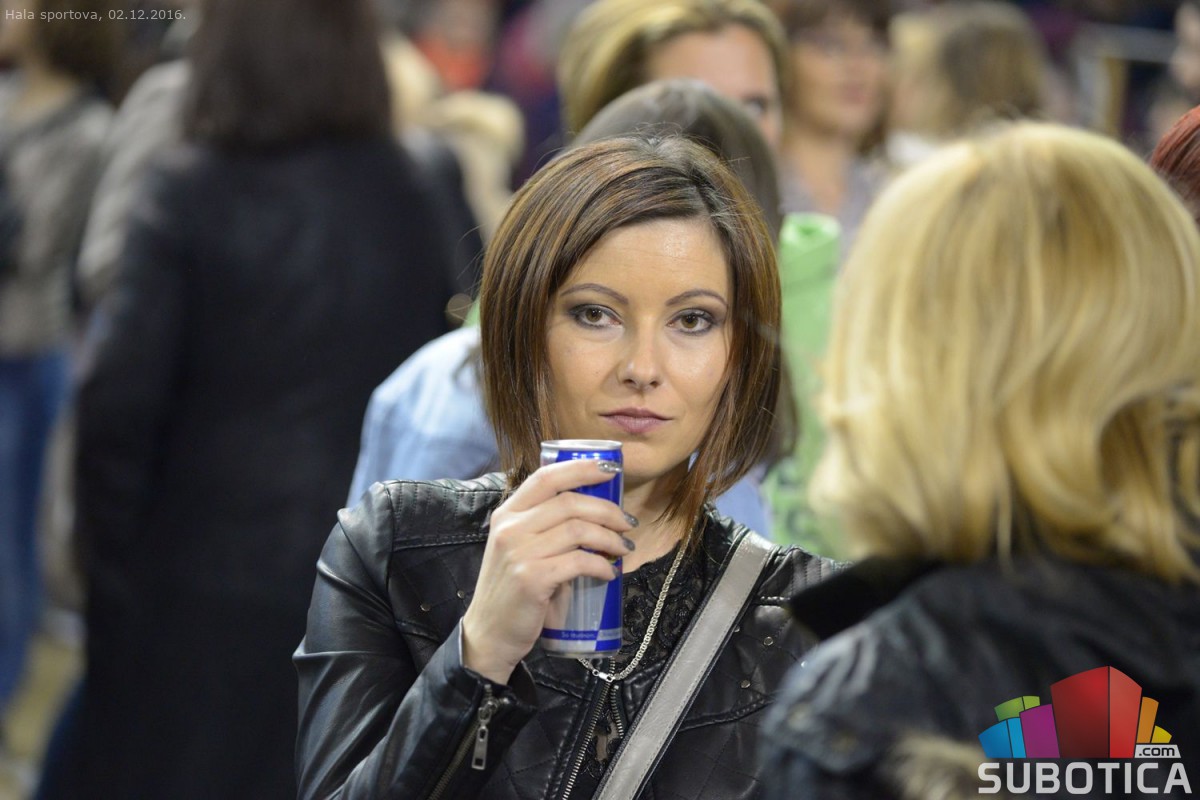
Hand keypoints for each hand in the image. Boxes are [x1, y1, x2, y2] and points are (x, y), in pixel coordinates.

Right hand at [461, 459, 634, 683]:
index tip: (611, 470)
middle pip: (569, 502)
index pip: (546, 477)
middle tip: (628, 522)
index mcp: (507, 513)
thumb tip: (597, 512)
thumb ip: (545, 526)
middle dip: (607, 509)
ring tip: (623, 548)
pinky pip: (579, 561)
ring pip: (578, 530)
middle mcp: (510, 527)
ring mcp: (519, 552)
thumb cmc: (513, 590)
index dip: (581, 468)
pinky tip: (609, 573)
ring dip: (610, 538)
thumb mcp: (519, 548)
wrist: (489, 633)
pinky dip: (601, 565)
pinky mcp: (532, 578)